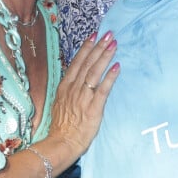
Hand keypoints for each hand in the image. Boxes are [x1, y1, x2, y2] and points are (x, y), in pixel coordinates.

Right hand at [48, 31, 119, 157]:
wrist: (61, 143)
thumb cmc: (62, 124)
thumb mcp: (60, 101)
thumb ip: (69, 87)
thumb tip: (77, 75)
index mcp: (65, 85)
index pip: (77, 61)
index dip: (86, 47)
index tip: (94, 34)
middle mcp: (74, 88)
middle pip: (88, 63)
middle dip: (99, 46)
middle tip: (109, 34)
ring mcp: (83, 97)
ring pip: (95, 72)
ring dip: (105, 56)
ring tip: (113, 44)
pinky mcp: (94, 108)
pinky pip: (103, 89)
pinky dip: (110, 77)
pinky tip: (117, 66)